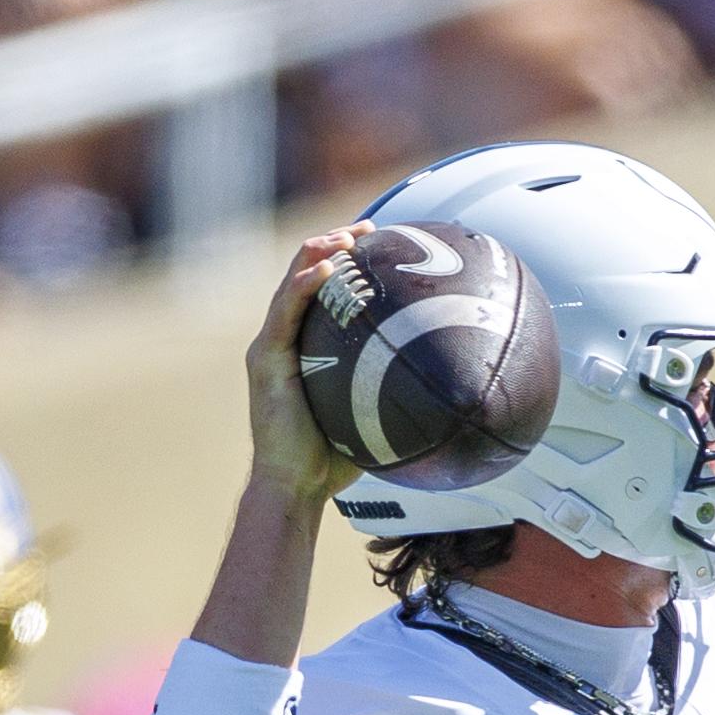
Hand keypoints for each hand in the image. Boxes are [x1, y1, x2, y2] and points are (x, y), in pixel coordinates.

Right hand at [246, 227, 369, 508]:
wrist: (295, 486)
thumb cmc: (334, 456)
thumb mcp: (370, 411)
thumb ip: (394, 388)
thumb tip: (449, 382)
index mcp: (304, 344)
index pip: (323, 287)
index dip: (348, 259)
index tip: (381, 242)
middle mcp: (284, 337)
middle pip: (306, 271)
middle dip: (336, 241)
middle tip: (370, 228)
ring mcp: (271, 345)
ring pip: (292, 281)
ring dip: (320, 252)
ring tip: (349, 238)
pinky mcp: (266, 359)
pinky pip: (285, 312)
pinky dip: (304, 285)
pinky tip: (327, 268)